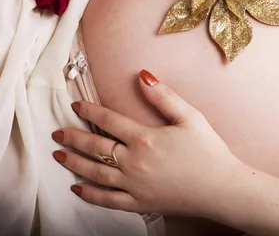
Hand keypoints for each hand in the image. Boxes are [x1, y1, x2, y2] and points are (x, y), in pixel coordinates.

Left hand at [52, 70, 242, 217]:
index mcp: (144, 138)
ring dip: (74, 163)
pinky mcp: (139, 202)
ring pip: (95, 173)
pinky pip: (108, 199)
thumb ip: (164, 96)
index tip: (76, 106)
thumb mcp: (190, 117)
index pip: (108, 121)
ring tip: (59, 156)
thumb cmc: (209, 151)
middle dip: (73, 138)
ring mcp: (134, 185)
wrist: (222, 188)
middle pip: (95, 147)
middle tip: (57, 133)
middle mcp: (133, 162)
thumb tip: (142, 76)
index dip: (90, 111)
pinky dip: (90, 195)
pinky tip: (78, 188)